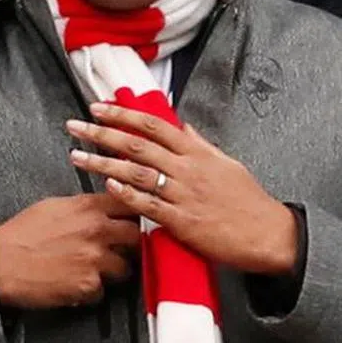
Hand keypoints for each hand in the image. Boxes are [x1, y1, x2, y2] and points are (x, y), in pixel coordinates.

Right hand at [0, 193, 140, 308]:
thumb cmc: (20, 235)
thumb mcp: (53, 206)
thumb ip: (84, 206)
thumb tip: (102, 206)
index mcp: (88, 207)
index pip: (129, 204)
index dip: (133, 214)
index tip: (132, 220)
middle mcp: (96, 231)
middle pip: (137, 236)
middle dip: (131, 244)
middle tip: (121, 250)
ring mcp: (95, 259)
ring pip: (125, 267)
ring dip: (114, 271)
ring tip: (93, 270)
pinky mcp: (88, 285)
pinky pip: (104, 291)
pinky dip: (92, 290)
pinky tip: (75, 283)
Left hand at [66, 104, 297, 274]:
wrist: (267, 234)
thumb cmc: (248, 201)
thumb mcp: (227, 164)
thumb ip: (202, 146)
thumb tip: (186, 128)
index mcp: (196, 152)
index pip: (153, 125)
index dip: (122, 114)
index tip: (97, 108)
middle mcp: (187, 168)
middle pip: (137, 144)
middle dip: (102, 133)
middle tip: (74, 126)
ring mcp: (183, 194)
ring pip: (136, 171)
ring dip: (103, 162)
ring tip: (77, 156)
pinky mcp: (182, 221)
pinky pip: (148, 204)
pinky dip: (127, 193)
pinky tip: (106, 185)